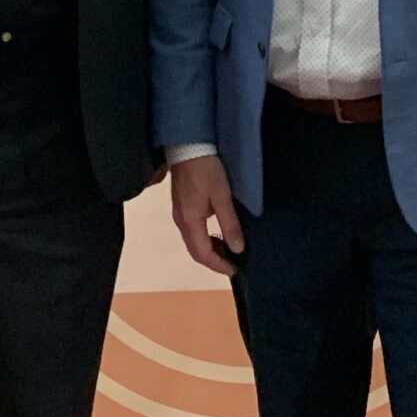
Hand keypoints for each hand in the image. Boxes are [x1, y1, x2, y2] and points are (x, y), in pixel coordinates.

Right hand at [168, 155, 246, 274]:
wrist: (188, 145)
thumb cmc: (206, 170)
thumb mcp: (222, 196)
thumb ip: (229, 224)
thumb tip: (237, 248)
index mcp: (190, 221)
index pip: (203, 254)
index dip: (218, 265)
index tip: (235, 271)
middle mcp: (181, 221)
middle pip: (195, 250)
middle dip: (213, 261)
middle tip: (233, 264)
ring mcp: (179, 213)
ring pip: (192, 241)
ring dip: (209, 250)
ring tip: (228, 251)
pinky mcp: (181, 205)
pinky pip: (192, 231)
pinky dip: (204, 238)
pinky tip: (216, 234)